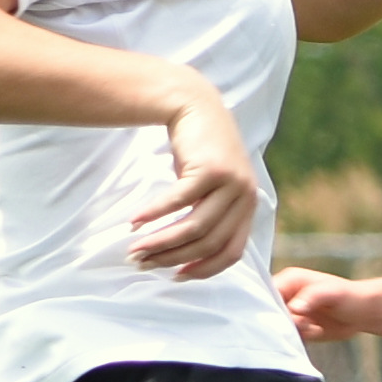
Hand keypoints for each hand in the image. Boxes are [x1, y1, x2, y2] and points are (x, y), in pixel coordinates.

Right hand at [128, 86, 262, 278]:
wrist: (196, 104)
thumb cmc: (199, 152)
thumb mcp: (212, 188)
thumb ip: (209, 215)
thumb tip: (185, 255)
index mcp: (248, 207)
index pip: (230, 252)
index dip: (204, 269)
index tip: (176, 276)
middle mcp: (245, 197)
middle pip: (207, 243)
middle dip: (172, 258)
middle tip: (142, 263)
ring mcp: (230, 183)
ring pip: (193, 227)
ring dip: (160, 242)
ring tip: (135, 248)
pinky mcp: (209, 169)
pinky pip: (178, 201)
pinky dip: (154, 214)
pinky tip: (134, 222)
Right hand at [274, 266, 361, 339]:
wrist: (364, 313)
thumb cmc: (350, 296)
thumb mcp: (332, 292)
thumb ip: (312, 297)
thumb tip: (294, 308)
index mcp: (289, 280)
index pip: (267, 293)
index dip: (270, 306)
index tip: (286, 316)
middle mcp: (286, 296)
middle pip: (269, 312)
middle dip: (283, 321)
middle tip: (305, 323)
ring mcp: (290, 313)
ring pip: (278, 327)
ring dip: (294, 331)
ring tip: (314, 327)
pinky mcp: (297, 328)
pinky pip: (288, 337)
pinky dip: (299, 339)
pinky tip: (317, 331)